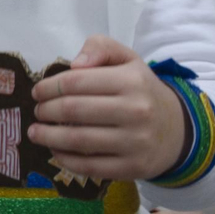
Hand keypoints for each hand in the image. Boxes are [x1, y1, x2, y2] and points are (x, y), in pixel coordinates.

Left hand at [30, 34, 186, 180]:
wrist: (178, 129)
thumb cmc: (141, 90)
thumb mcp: (126, 58)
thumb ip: (99, 47)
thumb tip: (75, 64)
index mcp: (131, 81)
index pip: (75, 81)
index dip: (48, 87)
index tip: (37, 92)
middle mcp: (136, 112)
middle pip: (73, 110)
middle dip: (46, 111)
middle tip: (37, 112)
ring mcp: (136, 143)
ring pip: (79, 140)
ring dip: (49, 136)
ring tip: (35, 132)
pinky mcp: (134, 168)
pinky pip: (92, 167)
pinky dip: (67, 160)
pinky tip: (55, 152)